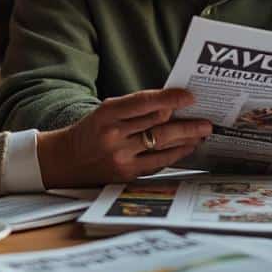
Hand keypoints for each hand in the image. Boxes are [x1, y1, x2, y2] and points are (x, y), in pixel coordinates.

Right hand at [36, 89, 212, 187]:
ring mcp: (120, 157)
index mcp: (107, 114)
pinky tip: (186, 148)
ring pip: (162, 146)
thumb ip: (135, 108)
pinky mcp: (125, 175)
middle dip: (187, 124)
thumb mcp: (106, 111)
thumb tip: (172, 105)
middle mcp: (114, 136)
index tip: (189, 97)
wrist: (64, 160)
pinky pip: (157, 163)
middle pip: (159, 126)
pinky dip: (174, 155)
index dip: (170, 98)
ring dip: (186, 140)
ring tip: (201, 134)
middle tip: (206, 122)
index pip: (144, 103)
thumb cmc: (91, 130)